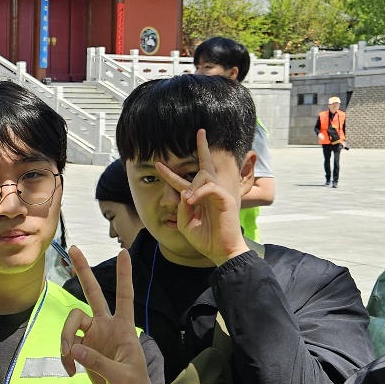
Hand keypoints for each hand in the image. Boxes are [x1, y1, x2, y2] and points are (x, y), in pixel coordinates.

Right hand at [61, 247, 159, 383]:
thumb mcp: (120, 376)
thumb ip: (96, 361)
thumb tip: (73, 348)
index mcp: (123, 328)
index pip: (124, 296)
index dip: (124, 276)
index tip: (124, 253)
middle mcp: (106, 326)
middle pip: (92, 293)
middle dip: (83, 272)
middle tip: (73, 249)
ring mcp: (93, 336)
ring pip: (71, 322)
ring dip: (65, 339)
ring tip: (68, 361)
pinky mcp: (83, 349)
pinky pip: (68, 346)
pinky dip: (65, 357)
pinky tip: (70, 371)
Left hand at [157, 129, 248, 265]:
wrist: (221, 251)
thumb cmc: (205, 239)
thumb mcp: (185, 224)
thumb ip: (181, 208)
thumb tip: (184, 193)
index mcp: (199, 198)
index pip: (183, 181)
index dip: (170, 173)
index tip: (158, 164)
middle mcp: (209, 192)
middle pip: (205, 164)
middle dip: (203, 147)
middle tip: (200, 132)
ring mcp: (219, 194)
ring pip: (204, 174)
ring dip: (193, 185)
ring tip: (188, 200)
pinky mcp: (226, 198)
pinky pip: (211, 187)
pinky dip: (199, 192)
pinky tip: (192, 201)